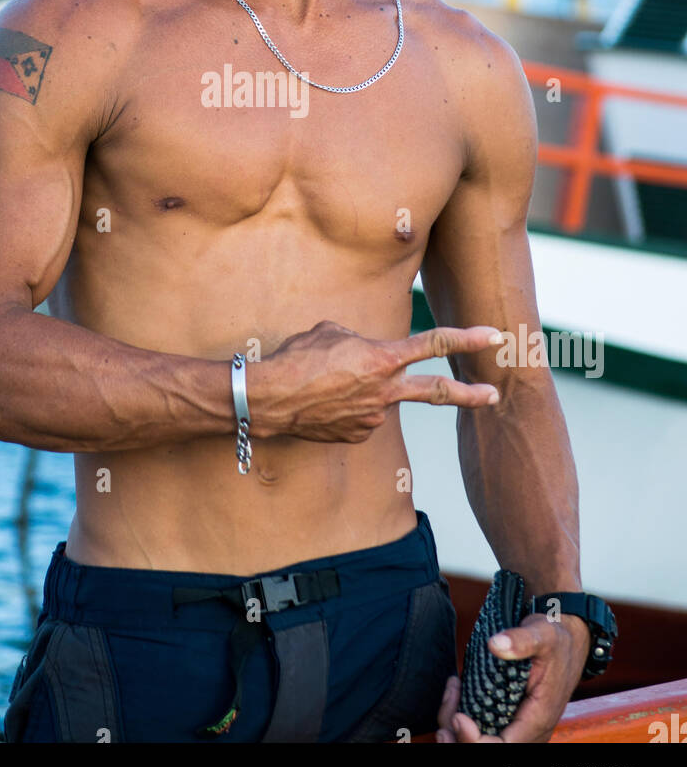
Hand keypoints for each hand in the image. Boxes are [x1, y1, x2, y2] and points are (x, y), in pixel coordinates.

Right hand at [250, 320, 503, 442]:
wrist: (272, 400)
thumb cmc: (298, 358)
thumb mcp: (332, 331)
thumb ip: (359, 339)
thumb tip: (365, 351)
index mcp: (382, 358)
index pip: (434, 344)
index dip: (467, 339)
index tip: (493, 336)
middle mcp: (384, 390)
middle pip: (436, 391)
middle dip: (469, 395)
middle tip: (494, 395)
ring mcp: (373, 417)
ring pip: (380, 396)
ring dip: (362, 388)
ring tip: (328, 383)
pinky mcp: (358, 435)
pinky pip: (361, 414)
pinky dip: (348, 405)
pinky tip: (324, 400)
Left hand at [436, 612, 590, 743]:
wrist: (569, 641)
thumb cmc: (557, 639)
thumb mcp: (543, 633)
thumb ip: (522, 640)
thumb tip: (496, 644)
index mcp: (538, 718)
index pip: (502, 747)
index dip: (474, 740)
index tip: (458, 715)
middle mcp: (528, 731)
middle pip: (487, 749)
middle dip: (460, 736)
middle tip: (448, 708)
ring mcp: (518, 728)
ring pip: (481, 743)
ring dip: (456, 726)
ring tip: (450, 693)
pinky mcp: (509, 719)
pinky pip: (483, 731)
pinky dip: (462, 717)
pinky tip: (456, 692)